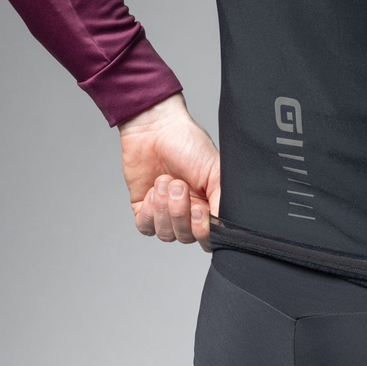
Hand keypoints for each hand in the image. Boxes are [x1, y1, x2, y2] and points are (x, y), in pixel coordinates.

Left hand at [118, 92, 220, 251]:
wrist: (156, 128)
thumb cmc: (189, 144)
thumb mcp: (216, 173)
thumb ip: (223, 202)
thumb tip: (223, 228)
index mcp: (209, 207)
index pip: (208, 238)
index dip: (202, 231)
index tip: (200, 210)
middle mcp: (188, 213)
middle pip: (186, 237)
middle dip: (180, 213)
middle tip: (179, 186)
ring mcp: (165, 212)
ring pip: (166, 234)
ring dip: (164, 208)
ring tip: (164, 182)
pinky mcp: (143, 208)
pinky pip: (146, 227)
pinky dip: (149, 211)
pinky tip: (153, 190)